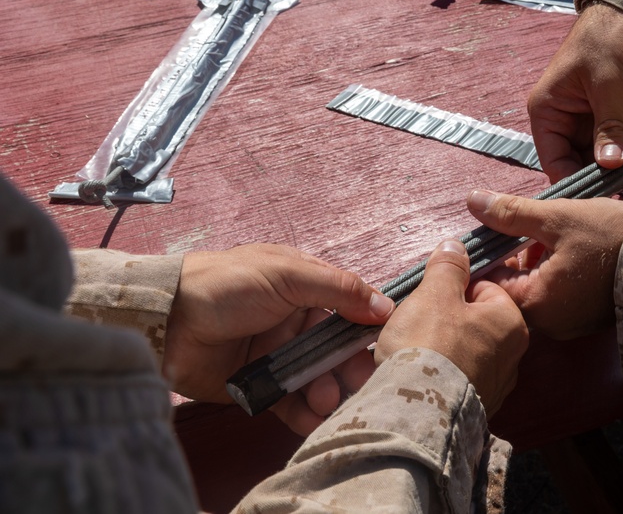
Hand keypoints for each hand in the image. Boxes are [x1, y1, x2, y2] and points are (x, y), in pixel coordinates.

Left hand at [163, 244, 394, 435]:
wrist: (165, 320)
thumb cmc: (225, 285)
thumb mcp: (287, 274)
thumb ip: (339, 289)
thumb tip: (385, 306)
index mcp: (304, 290)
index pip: (347, 312)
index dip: (364, 332)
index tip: (381, 349)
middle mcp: (293, 323)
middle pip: (334, 352)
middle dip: (347, 370)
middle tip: (357, 385)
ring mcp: (275, 356)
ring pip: (315, 380)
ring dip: (327, 392)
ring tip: (325, 402)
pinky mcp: (256, 387)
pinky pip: (289, 403)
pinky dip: (304, 414)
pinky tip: (313, 419)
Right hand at [374, 240, 528, 417]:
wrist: (414, 411)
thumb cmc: (429, 344)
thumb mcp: (435, 293)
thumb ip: (448, 267)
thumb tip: (456, 246)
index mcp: (511, 324)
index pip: (484, 288)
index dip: (453, 286)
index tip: (430, 295)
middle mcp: (512, 358)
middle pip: (474, 321)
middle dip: (446, 318)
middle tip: (418, 321)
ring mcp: (495, 388)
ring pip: (464, 351)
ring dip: (441, 346)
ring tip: (412, 349)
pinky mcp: (474, 410)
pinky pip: (455, 379)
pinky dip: (439, 374)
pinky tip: (418, 374)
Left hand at [467, 190, 622, 338]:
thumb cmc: (612, 235)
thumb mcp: (557, 216)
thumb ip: (512, 213)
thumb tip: (472, 201)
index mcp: (537, 304)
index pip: (489, 285)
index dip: (487, 254)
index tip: (492, 229)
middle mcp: (550, 325)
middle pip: (511, 291)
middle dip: (512, 257)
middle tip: (523, 225)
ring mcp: (571, 326)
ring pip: (535, 293)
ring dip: (533, 264)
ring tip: (549, 232)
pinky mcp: (588, 320)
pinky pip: (557, 298)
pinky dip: (553, 274)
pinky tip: (567, 248)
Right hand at [528, 1, 622, 181]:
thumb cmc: (609, 39)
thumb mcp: (607, 84)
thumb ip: (609, 126)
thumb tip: (609, 165)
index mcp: (547, 111)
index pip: (552, 160)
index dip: (571, 181)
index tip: (594, 198)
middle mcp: (562, 122)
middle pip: (573, 165)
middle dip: (596, 179)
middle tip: (622, 190)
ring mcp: (586, 123)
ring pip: (595, 161)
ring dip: (614, 171)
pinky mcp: (610, 122)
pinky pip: (614, 150)